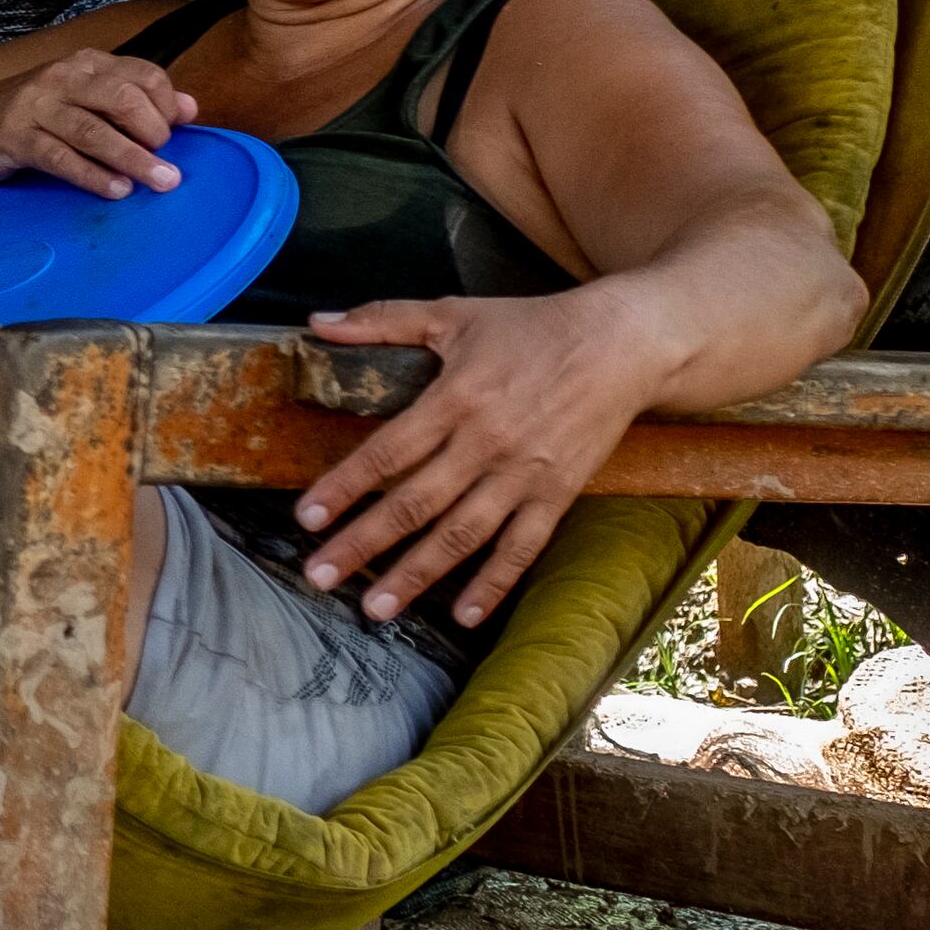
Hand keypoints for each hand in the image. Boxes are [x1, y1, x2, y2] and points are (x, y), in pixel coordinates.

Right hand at [0, 49, 199, 197]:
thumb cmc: (35, 112)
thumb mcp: (84, 96)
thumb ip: (133, 99)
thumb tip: (191, 109)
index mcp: (86, 64)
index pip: (142, 74)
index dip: (168, 104)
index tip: (178, 133)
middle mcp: (63, 78)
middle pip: (121, 98)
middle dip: (153, 131)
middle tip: (166, 162)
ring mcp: (36, 106)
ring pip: (93, 130)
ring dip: (132, 159)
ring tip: (159, 182)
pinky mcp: (16, 137)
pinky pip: (60, 158)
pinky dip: (92, 175)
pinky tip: (115, 190)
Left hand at [289, 287, 659, 631]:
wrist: (622, 345)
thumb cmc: (532, 328)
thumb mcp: (453, 314)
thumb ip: (381, 320)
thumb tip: (316, 324)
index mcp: (455, 398)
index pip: (388, 451)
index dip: (346, 486)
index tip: (307, 518)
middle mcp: (487, 443)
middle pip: (416, 503)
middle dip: (364, 543)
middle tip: (320, 576)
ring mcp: (524, 474)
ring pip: (462, 535)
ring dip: (417, 575)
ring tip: (375, 609)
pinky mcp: (558, 494)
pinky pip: (523, 547)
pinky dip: (494, 584)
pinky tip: (464, 615)